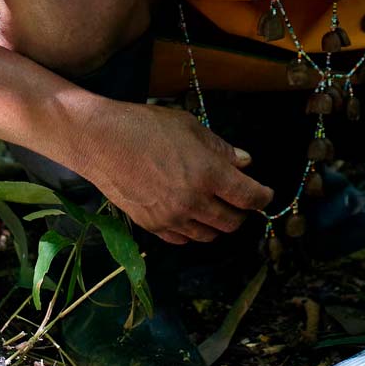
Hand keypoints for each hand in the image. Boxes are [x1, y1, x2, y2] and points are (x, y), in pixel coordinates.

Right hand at [74, 102, 274, 244]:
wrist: (99, 141)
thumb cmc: (144, 126)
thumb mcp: (189, 126)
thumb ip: (220, 148)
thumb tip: (245, 162)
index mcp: (208, 174)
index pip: (249, 197)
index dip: (263, 197)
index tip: (265, 194)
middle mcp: (193, 201)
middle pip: (232, 222)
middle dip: (241, 212)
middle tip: (238, 199)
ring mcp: (172, 217)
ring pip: (209, 235)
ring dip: (217, 223)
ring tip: (213, 206)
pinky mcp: (152, 226)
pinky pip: (183, 239)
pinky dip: (193, 231)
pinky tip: (190, 215)